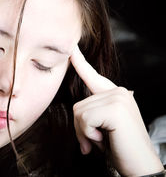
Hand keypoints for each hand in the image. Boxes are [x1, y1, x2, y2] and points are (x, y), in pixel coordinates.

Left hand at [70, 45, 163, 175]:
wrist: (141, 167)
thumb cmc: (121, 149)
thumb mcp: (103, 126)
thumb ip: (93, 114)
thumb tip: (78, 113)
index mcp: (115, 94)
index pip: (93, 76)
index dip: (80, 62)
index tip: (71, 48)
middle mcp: (118, 92)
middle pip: (78, 105)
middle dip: (81, 128)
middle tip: (98, 140)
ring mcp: (118, 98)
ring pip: (79, 112)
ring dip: (85, 133)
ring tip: (103, 141)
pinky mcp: (115, 109)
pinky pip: (85, 120)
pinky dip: (89, 135)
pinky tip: (105, 141)